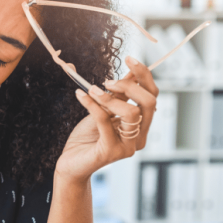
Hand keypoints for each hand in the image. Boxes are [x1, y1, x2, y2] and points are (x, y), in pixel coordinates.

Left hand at [55, 56, 158, 181]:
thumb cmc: (87, 138)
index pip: (152, 96)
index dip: (144, 76)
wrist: (70, 163)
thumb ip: (117, 96)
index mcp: (141, 126)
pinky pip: (104, 121)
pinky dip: (92, 104)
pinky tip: (80, 95)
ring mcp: (127, 147)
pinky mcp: (111, 152)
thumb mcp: (104, 111)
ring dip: (109, 97)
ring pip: (131, 113)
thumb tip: (129, 72)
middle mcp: (139, 137)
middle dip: (129, 85)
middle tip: (106, 81)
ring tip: (90, 90)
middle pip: (149, 103)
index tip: (130, 59)